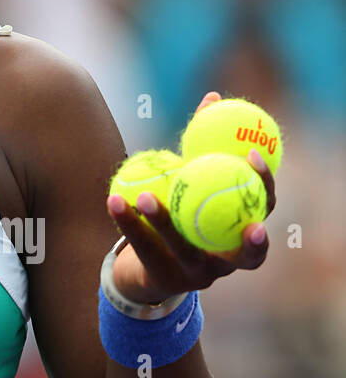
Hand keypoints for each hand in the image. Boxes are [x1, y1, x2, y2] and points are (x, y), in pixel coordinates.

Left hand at [105, 91, 276, 303]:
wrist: (145, 263)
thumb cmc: (178, 211)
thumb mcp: (191, 177)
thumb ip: (203, 145)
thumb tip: (212, 96)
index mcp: (241, 231)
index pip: (264, 209)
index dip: (265, 185)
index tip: (251, 155)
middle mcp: (227, 260)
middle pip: (245, 251)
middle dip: (243, 229)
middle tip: (212, 190)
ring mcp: (198, 276)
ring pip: (185, 250)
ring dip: (163, 220)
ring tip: (144, 195)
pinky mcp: (166, 281)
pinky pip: (146, 250)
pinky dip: (128, 223)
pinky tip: (113, 201)